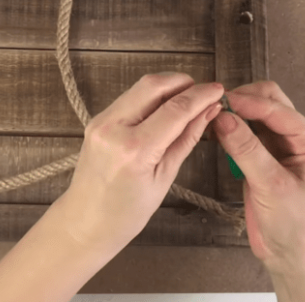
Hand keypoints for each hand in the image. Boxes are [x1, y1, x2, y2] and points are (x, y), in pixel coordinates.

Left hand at [53, 73, 224, 252]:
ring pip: (140, 87)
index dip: (201, 95)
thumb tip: (209, 111)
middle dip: (183, 82)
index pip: (175, 109)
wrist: (86, 222)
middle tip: (203, 92)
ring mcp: (100, 121)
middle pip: (154, 85)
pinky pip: (129, 98)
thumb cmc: (127, 212)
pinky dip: (151, 97)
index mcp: (134, 150)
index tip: (219, 89)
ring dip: (167, 87)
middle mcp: (113, 128)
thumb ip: (187, 139)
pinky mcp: (96, 120)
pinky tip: (165, 108)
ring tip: (188, 101)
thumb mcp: (165, 178)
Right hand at [212, 81, 304, 300]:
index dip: (247, 103)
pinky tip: (213, 131)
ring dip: (233, 112)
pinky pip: (243, 132)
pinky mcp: (261, 156)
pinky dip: (229, 128)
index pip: (277, 109)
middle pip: (268, 101)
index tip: (218, 102)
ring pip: (254, 114)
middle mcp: (297, 136)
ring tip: (208, 117)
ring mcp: (278, 145)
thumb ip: (247, 150)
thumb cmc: (295, 225)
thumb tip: (222, 118)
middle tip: (212, 107)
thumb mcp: (271, 186)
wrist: (292, 257)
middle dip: (241, 100)